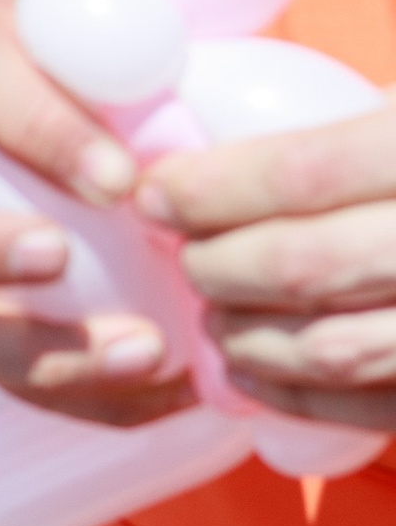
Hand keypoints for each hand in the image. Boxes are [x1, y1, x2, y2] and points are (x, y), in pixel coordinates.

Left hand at [138, 107, 395, 434]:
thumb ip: (353, 118)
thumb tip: (224, 141)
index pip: (304, 175)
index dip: (211, 190)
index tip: (155, 194)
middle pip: (301, 265)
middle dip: (217, 265)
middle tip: (185, 257)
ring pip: (328, 349)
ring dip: (246, 337)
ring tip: (212, 317)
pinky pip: (370, 406)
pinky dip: (298, 396)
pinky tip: (251, 374)